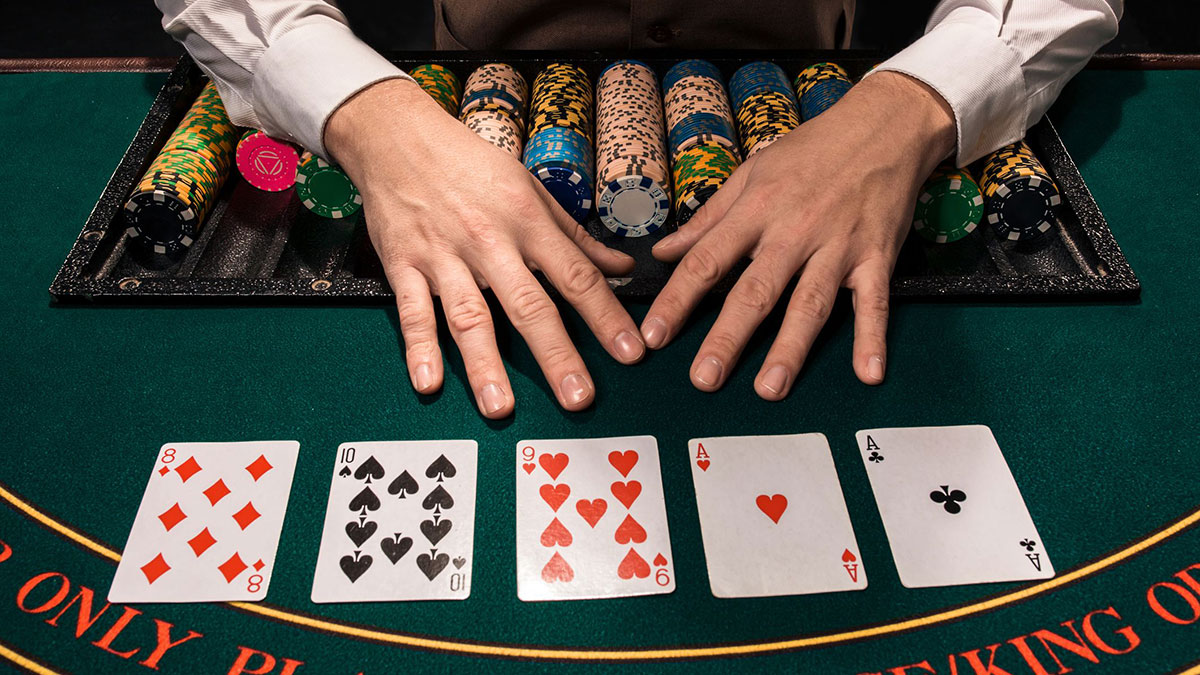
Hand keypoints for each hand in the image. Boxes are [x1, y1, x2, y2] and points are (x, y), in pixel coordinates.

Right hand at [326, 78, 644, 417]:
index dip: (605, 317)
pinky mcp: (403, 264)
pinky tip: (429, 382)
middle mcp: (489, 241)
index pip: (576, 276)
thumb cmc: (471, 164)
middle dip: (556, 354)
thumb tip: (622, 268)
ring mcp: (444, 256)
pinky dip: (418, 348)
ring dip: (485, 364)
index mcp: (528, 221)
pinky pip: (411, 311)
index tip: (630, 353)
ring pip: (469, 316)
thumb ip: (575, 237)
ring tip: (501, 407)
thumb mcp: (531, 190)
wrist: (397, 137)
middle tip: (578, 398)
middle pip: (529, 305)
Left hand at [642, 72, 954, 397]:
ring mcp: (838, 246)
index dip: (678, 299)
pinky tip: (868, 374)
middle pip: (756, 290)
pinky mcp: (877, 256)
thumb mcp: (752, 173)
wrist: (885, 126)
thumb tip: (663, 251)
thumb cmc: (812, 150)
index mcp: (756, 209)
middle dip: (728, 336)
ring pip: (810, 303)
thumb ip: (708, 218)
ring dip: (790, 349)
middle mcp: (794, 230)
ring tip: (768, 389)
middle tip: (704, 378)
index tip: (654, 334)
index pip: (707, 260)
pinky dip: (873, 338)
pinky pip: (874, 302)